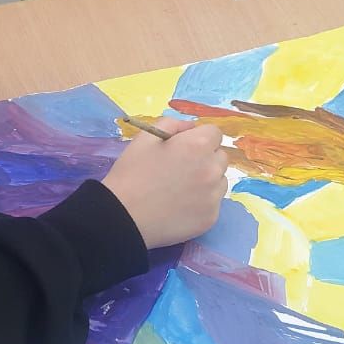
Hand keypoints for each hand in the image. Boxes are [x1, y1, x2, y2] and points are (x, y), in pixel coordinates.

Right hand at [103, 118, 228, 248]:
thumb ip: (172, 125)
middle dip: (206, 158)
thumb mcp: (145, 138)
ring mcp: (214, 196)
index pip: (215, 134)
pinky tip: (180, 207)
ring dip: (207, 181)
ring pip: (220, 181)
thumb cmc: (131, 173)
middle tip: (181, 169)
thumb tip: (191, 128)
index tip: (184, 149)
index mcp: (198, 145)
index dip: (199, 138)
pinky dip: (201, 203)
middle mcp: (212, 169)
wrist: (123, 217)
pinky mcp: (211, 218)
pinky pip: (213, 204)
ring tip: (180, 190)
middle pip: (220, 157)